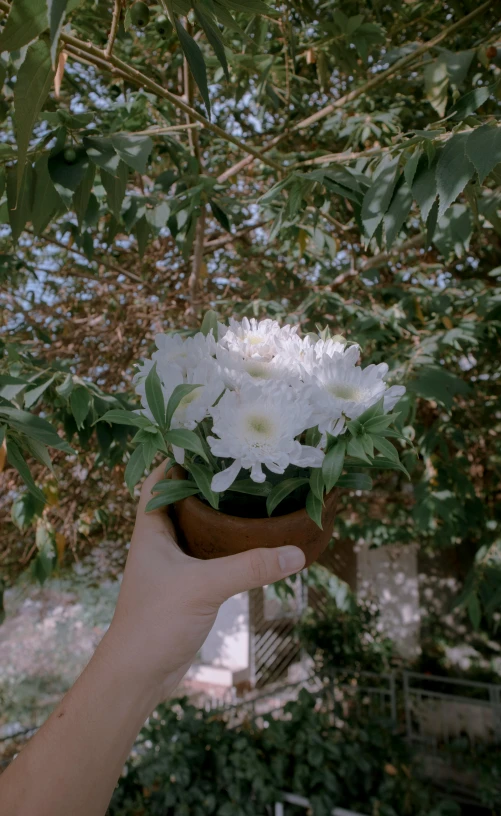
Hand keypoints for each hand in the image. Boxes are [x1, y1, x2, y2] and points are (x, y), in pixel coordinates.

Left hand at [102, 461, 305, 701]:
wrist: (138, 674)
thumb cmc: (155, 622)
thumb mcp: (204, 587)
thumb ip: (249, 568)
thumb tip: (296, 552)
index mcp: (151, 529)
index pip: (159, 479)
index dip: (179, 456)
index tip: (210, 438)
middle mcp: (161, 541)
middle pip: (183, 499)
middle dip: (208, 481)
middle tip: (242, 462)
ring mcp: (174, 564)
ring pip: (199, 527)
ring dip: (220, 513)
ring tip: (253, 492)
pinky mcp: (188, 585)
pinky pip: (211, 553)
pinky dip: (229, 543)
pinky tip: (253, 539)